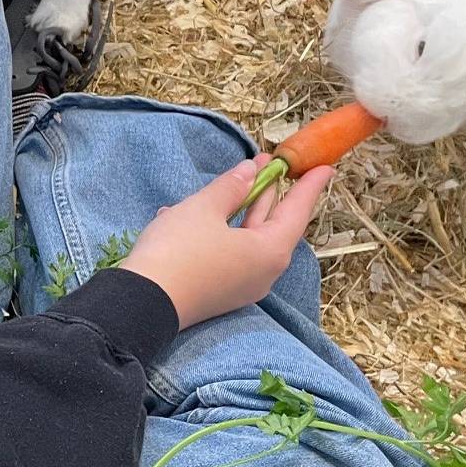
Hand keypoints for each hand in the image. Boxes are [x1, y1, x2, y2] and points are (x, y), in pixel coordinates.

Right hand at [120, 155, 334, 328]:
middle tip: (267, 162)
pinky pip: (229, 252)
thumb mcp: (203, 208)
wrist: (141, 304)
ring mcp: (241, 284)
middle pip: (273, 224)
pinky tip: (195, 214)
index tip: (324, 167)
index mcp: (270, 251)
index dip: (309, 186)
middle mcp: (263, 271)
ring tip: (233, 181)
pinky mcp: (220, 291)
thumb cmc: (178, 251)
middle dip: (268, 192)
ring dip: (240, 209)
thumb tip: (249, 171)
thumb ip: (231, 187)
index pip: (298, 211)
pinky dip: (220, 230)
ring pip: (248, 238)